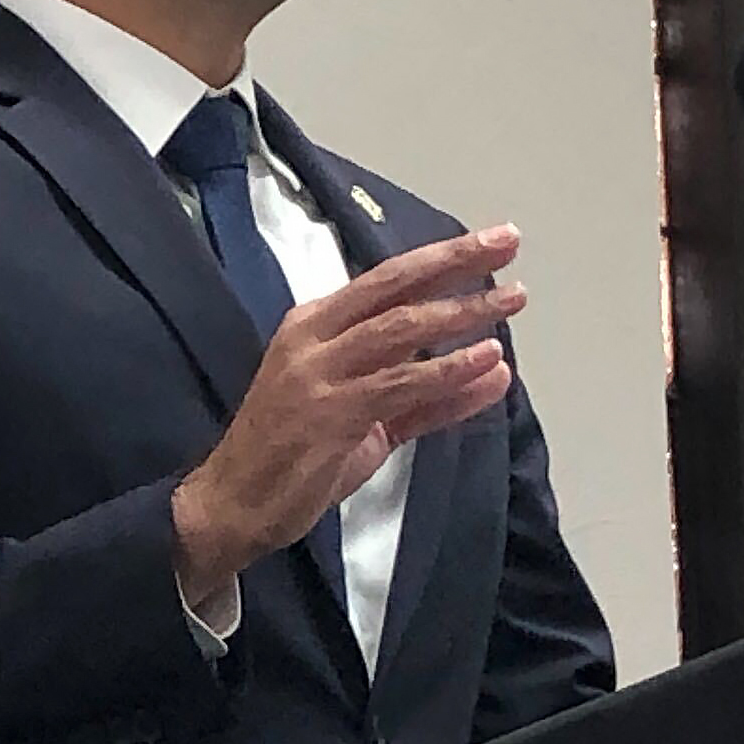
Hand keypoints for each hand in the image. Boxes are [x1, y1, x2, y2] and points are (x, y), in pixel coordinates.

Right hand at [172, 228, 526, 606]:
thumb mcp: (366, 419)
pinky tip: (485, 360)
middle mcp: (313, 338)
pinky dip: (446, 372)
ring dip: (462, 313)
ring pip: (400, 330)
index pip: (386, 280)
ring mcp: (318, 374)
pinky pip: (399, 385)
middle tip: (508, 240)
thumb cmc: (292, 458)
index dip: (442, 257)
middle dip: (455, 262)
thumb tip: (495, 366)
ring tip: (512, 300)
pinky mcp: (329, 414)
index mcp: (313, 325)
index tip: (493, 239)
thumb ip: (429, 394)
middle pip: (394, 288)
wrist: (231, 504)